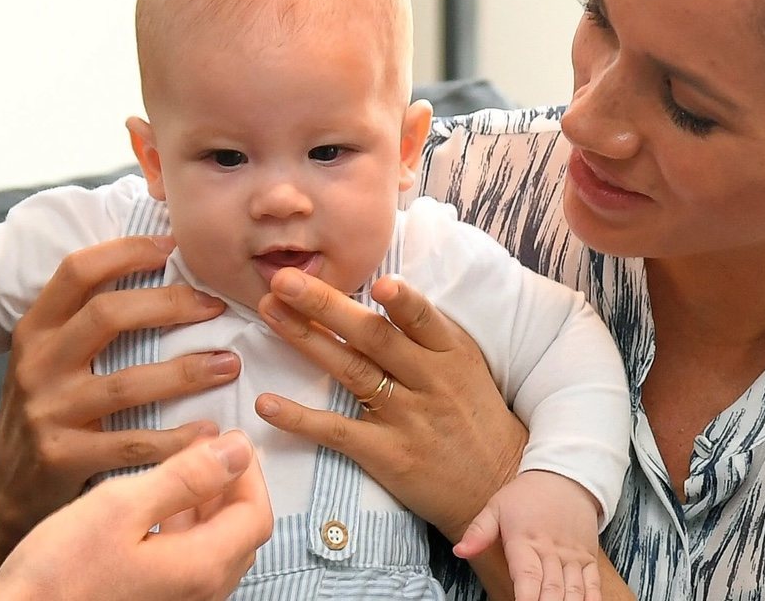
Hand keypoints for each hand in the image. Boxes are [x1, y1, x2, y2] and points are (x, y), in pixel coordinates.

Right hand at [0, 235, 243, 572]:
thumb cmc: (48, 409)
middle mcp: (38, 364)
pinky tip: (208, 432)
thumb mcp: (49, 358)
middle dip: (170, 304)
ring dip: (187, 372)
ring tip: (228, 364)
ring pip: (126, 382)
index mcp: (35, 329)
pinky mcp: (64, 458)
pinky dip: (176, 439)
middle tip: (216, 305)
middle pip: (107, 315)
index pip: (77, 271)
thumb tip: (155, 266)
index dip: (125, 251)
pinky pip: (131, 444)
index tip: (172, 247)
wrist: (10, 486)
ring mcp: (49, 412)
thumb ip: (86, 321)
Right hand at [0, 430, 270, 600]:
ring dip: (207, 506)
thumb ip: (185, 477)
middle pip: (241, 533)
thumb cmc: (59, 572)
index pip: (255, 514)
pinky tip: (154, 510)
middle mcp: (201, 593)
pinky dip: (185, 529)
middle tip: (208, 449)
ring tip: (180, 470)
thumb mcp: (121, 507)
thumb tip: (236, 450)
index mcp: (201, 567)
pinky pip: (190, 563)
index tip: (227, 438)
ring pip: (216, 548)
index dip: (248, 471)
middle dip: (231, 486)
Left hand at [253, 269, 525, 541]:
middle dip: (326, 304)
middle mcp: (430, 380)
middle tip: (284, 279)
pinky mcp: (388, 454)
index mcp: (451, 352)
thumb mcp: (466, 366)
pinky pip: (337, 432)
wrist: (498, 486)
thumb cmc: (475, 417)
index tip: (375, 280)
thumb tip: (379, 287)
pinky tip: (266, 403)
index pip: (423, 319)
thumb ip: (426, 333)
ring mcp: (407, 418)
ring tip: (269, 312)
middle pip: (373, 337)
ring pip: (350, 371)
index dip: (402, 301)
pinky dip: (299, 418)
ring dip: (305, 339)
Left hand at [456, 470, 603, 600]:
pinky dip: (591, 600)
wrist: (565, 476)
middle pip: (552, 590)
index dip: (526, 600)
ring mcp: (572, 556)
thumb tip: (459, 551)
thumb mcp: (496, 506)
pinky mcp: (587, 558)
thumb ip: (479, 532)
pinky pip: (592, 584)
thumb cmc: (527, 494)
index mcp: (525, 541)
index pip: (527, 577)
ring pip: (574, 590)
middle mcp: (551, 552)